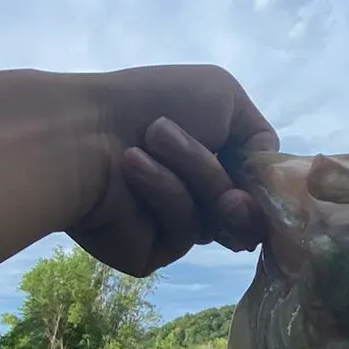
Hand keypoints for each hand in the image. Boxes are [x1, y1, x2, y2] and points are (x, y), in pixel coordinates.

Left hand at [74, 64, 279, 276]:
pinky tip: (130, 168)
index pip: (257, 188)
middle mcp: (193, 192)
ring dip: (191, 178)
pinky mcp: (146, 251)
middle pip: (245, 215)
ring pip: (213, 223)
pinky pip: (179, 235)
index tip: (263, 183)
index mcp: (211, 156)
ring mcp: (169, 224)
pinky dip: (162, 196)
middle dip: (233, 194)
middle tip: (227, 192)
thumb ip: (261, 138)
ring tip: (147, 147)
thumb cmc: (154, 102)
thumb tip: (264, 178)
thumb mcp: (226, 97)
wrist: (83, 129)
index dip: (265, 189)